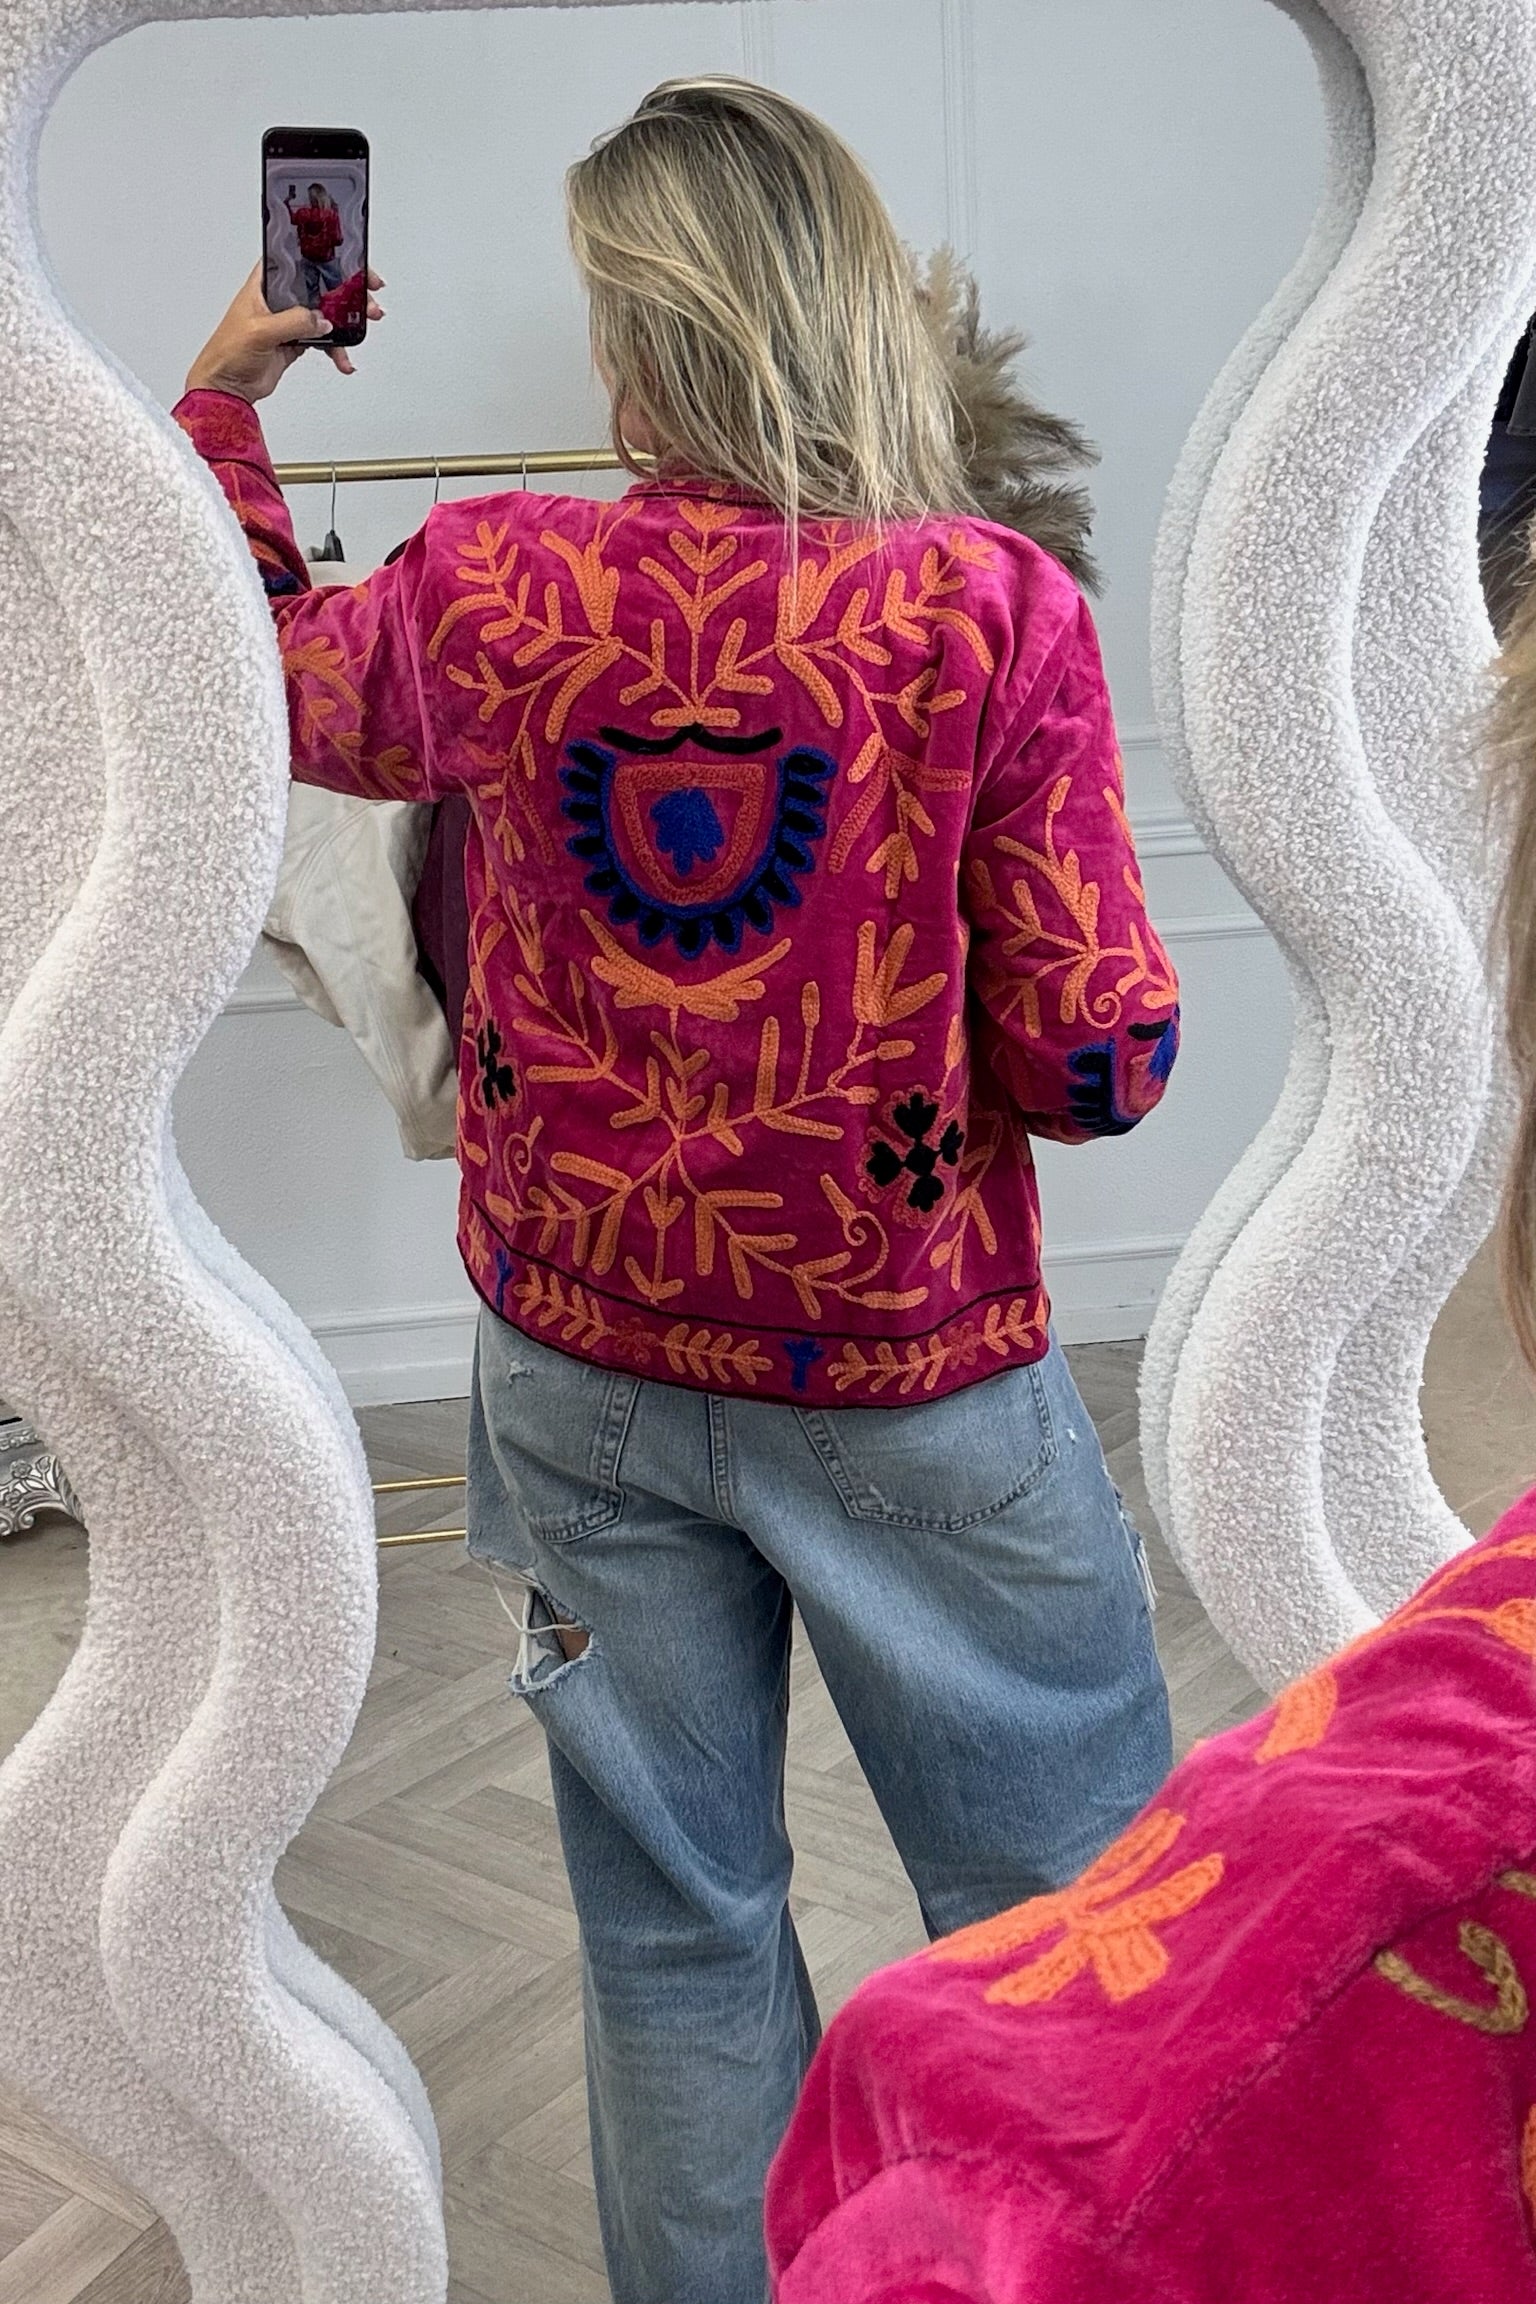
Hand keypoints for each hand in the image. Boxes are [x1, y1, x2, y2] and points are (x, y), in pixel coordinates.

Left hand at [185, 266, 385, 400]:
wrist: (227, 387)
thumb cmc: (227, 352)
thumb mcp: (260, 331)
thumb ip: (293, 322)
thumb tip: (321, 321)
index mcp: (266, 283)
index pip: (300, 260)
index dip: (327, 258)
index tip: (352, 265)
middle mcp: (280, 298)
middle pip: (321, 286)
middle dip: (348, 291)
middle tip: (368, 298)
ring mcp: (290, 320)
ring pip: (326, 314)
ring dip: (347, 322)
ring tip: (361, 329)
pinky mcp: (296, 341)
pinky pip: (324, 341)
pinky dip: (336, 349)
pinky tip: (342, 358)